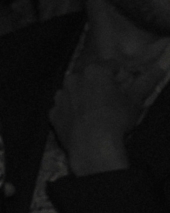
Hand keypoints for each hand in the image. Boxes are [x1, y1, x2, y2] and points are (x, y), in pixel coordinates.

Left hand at [50, 51, 150, 175]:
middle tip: (114, 101)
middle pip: (91, 77)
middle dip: (102, 85)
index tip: (127, 87)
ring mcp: (60, 97)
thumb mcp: (135, 99)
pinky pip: (65, 109)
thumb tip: (160, 68)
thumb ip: (146, 81)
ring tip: (99, 113)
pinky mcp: (53, 114)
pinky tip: (85, 122)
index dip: (121, 75)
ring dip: (86, 97)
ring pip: (76, 92)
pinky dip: (74, 112)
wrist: (92, 147)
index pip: (112, 66)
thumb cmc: (116, 119)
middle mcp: (73, 80)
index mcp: (94, 71)